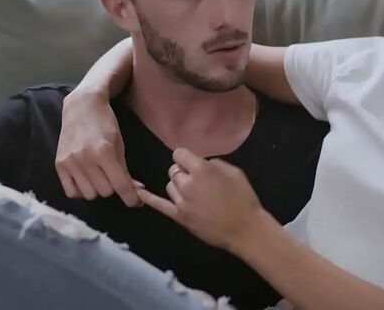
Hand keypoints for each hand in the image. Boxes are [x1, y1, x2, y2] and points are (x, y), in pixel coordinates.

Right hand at [55, 89, 140, 205]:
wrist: (81, 107)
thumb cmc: (105, 124)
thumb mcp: (120, 144)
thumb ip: (125, 170)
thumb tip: (136, 192)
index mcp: (104, 152)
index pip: (120, 185)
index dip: (131, 198)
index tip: (136, 202)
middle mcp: (85, 159)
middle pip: (105, 192)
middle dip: (113, 186)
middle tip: (112, 174)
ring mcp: (70, 162)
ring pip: (90, 195)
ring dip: (97, 189)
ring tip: (97, 174)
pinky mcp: (59, 165)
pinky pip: (72, 193)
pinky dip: (81, 190)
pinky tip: (85, 179)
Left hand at [138, 147, 267, 250]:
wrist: (245, 229)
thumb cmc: (243, 198)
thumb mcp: (234, 172)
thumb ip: (214, 163)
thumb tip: (201, 163)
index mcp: (201, 169)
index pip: (180, 154)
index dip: (186, 157)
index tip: (193, 163)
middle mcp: (187, 183)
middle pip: (174, 170)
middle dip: (183, 172)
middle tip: (198, 180)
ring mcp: (181, 201)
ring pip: (170, 185)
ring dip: (178, 185)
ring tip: (193, 193)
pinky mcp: (179, 217)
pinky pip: (160, 205)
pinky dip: (148, 198)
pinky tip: (138, 192)